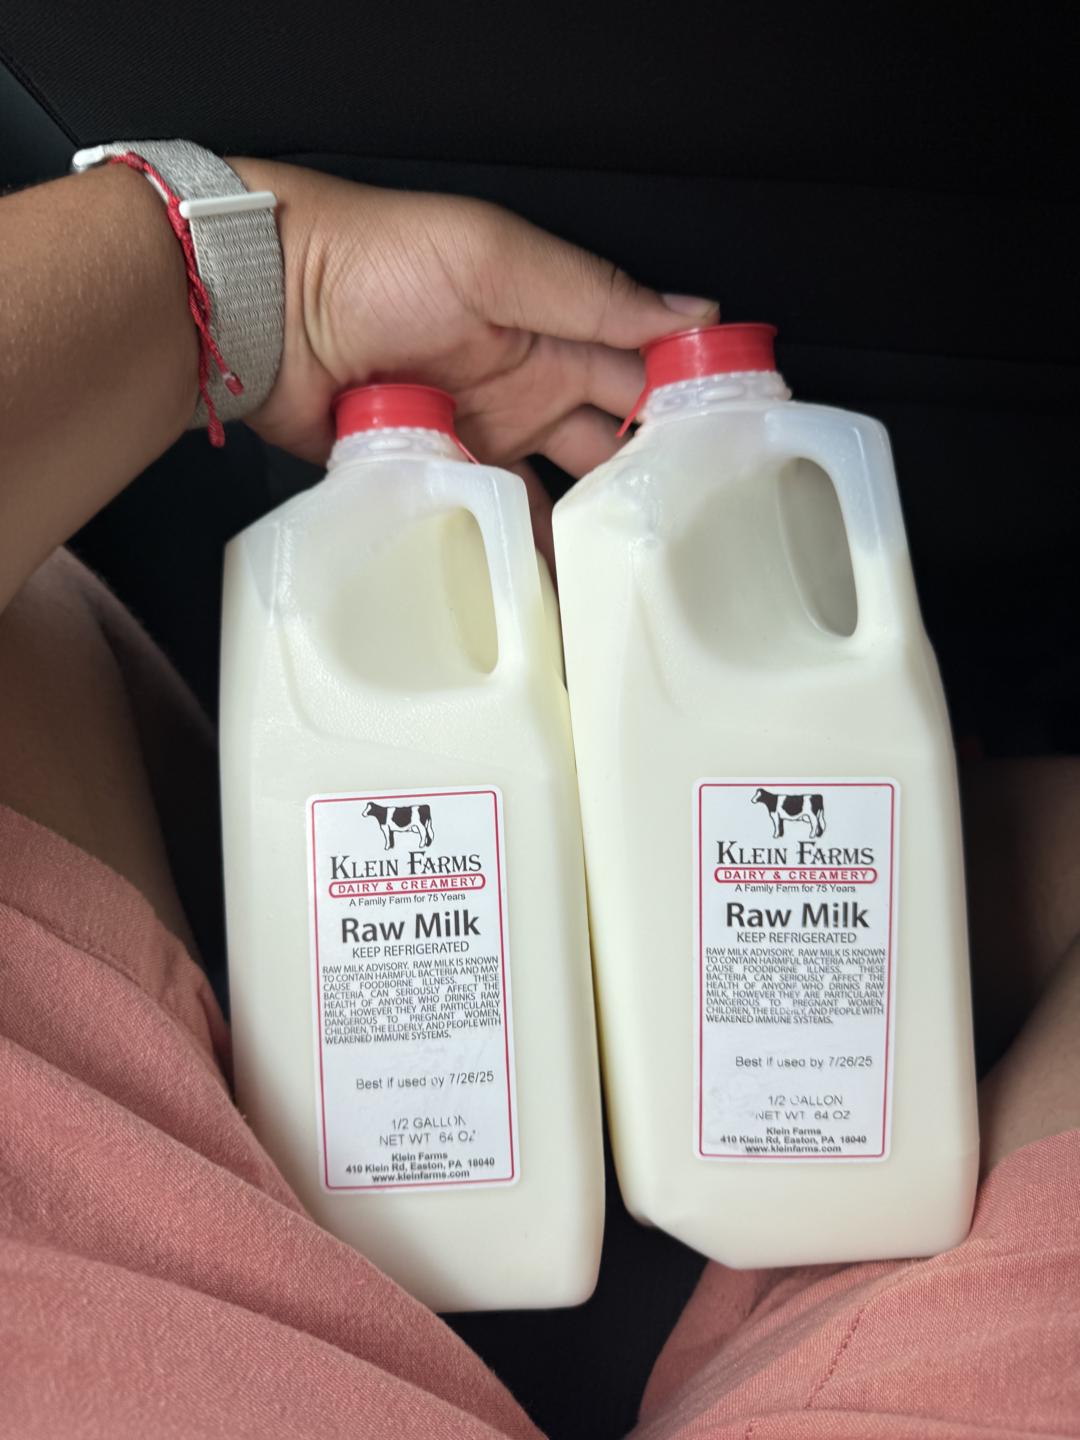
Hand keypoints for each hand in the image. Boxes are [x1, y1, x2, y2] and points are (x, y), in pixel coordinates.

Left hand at [230, 159, 716, 552]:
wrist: (267, 310)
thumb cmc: (376, 263)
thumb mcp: (495, 262)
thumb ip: (592, 295)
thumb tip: (696, 315)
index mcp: (554, 327)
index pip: (644, 368)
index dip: (689, 404)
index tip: (738, 449)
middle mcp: (530, 388)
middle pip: (610, 444)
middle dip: (647, 481)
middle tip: (692, 532)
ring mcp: (484, 439)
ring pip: (556, 494)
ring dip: (587, 529)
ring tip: (628, 577)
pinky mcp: (438, 480)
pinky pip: (490, 521)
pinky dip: (518, 550)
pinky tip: (552, 586)